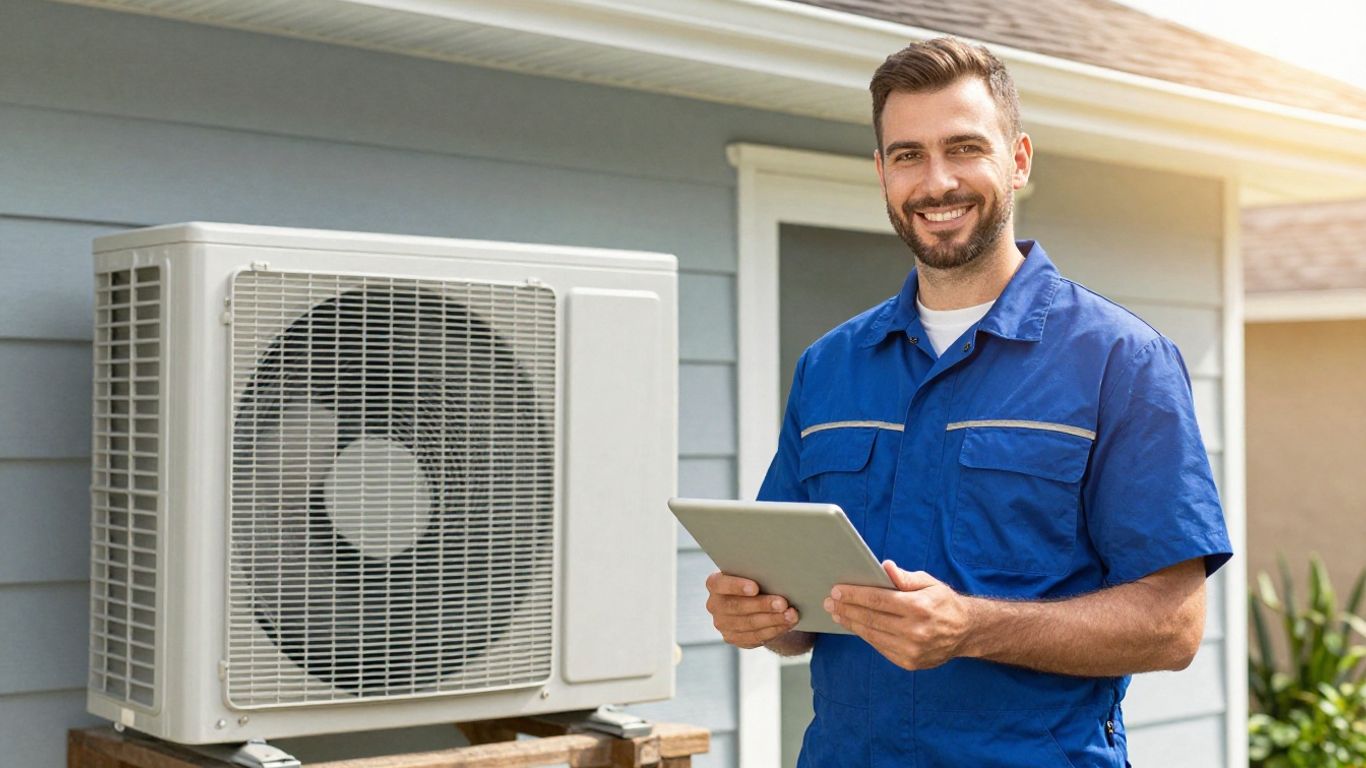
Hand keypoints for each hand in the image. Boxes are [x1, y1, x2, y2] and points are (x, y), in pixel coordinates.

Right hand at [705, 571, 799, 648]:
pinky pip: (756, 637)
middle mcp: (714, 605)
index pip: (720, 584)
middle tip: (783, 603)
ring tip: (791, 614)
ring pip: (749, 624)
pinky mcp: (734, 638)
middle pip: (738, 606)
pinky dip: (774, 630)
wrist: (754, 603)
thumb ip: (757, 574)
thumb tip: (778, 575)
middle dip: (763, 605)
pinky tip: (787, 624)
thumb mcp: (752, 574)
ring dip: (773, 619)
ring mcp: (723, 624)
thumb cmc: (754, 581)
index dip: (737, 586)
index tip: (755, 587)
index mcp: (715, 584)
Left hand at [824, 561, 972, 670]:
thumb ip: (905, 577)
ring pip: (872, 635)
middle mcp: (915, 631)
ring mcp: (911, 650)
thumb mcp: (929, 583)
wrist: (966, 632)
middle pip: (871, 618)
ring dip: (851, 623)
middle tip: (829, 601)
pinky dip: (865, 635)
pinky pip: (880, 647)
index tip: (837, 590)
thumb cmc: (943, 602)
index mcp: (919, 607)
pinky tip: (855, 626)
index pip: (878, 600)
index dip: (854, 595)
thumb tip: (885, 566)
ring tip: (837, 613)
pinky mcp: (909, 662)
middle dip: (846, 608)